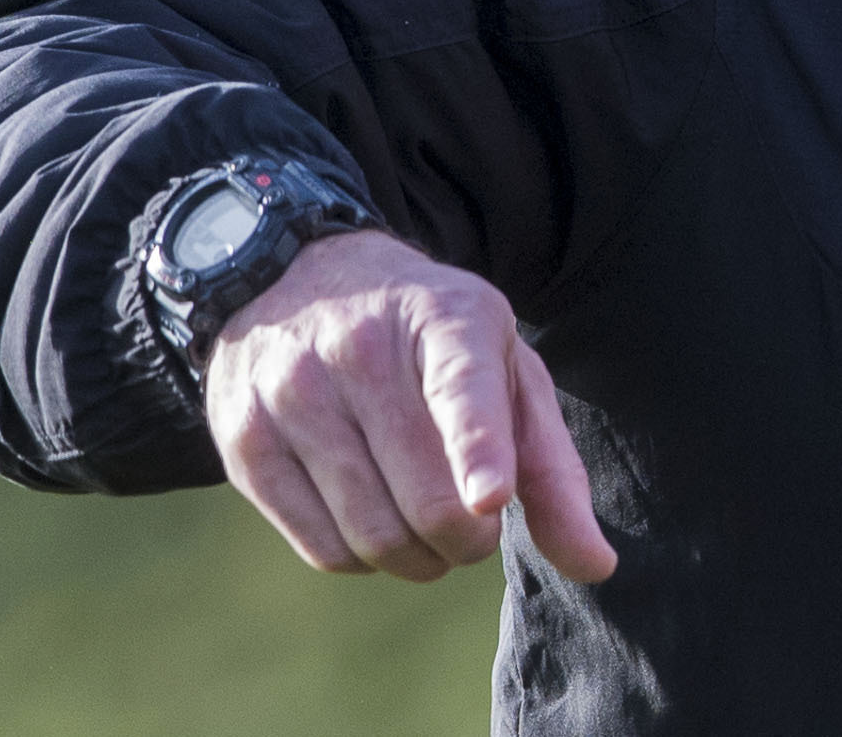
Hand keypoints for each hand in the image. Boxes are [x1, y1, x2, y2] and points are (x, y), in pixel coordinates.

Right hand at [203, 228, 617, 584]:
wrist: (295, 275)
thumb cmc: (426, 339)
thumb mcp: (502, 370)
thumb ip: (551, 469)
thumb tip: (596, 566)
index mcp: (443, 318)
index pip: (460, 390)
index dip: (477, 449)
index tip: (489, 498)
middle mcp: (358, 348)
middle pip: (426, 501)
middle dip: (468, 542)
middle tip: (475, 523)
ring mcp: (292, 393)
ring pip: (373, 536)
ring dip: (420, 559)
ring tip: (429, 525)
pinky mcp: (245, 441)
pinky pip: (323, 549)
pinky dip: (365, 559)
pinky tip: (375, 517)